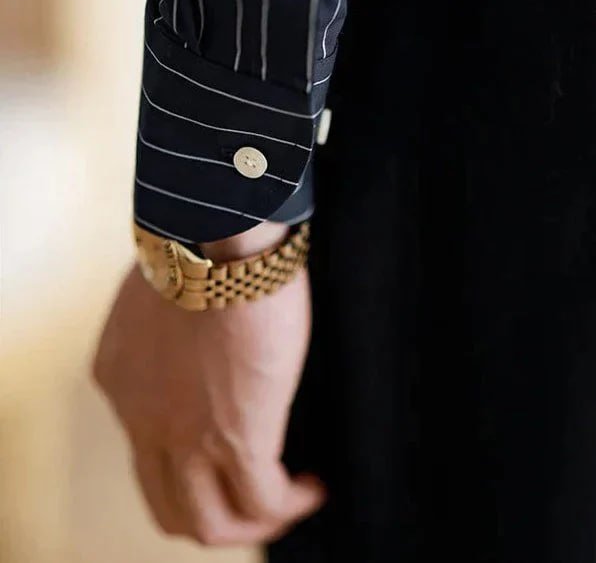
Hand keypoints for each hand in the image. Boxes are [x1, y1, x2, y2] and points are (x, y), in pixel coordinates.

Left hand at [92, 223, 324, 545]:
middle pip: (169, 506)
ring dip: (251, 522)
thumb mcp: (164, 287)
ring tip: (289, 500)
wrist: (218, 236)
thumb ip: (172, 320)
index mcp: (119, 377)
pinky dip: (289, 503)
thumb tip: (204, 321)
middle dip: (214, 510)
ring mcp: (184, 436)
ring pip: (209, 523)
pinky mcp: (237, 437)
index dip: (190, 458)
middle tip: (255, 491)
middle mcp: (140, 419)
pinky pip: (262, 500)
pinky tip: (313, 484)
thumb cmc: (201, 241)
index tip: (227, 442)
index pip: (146, 447)